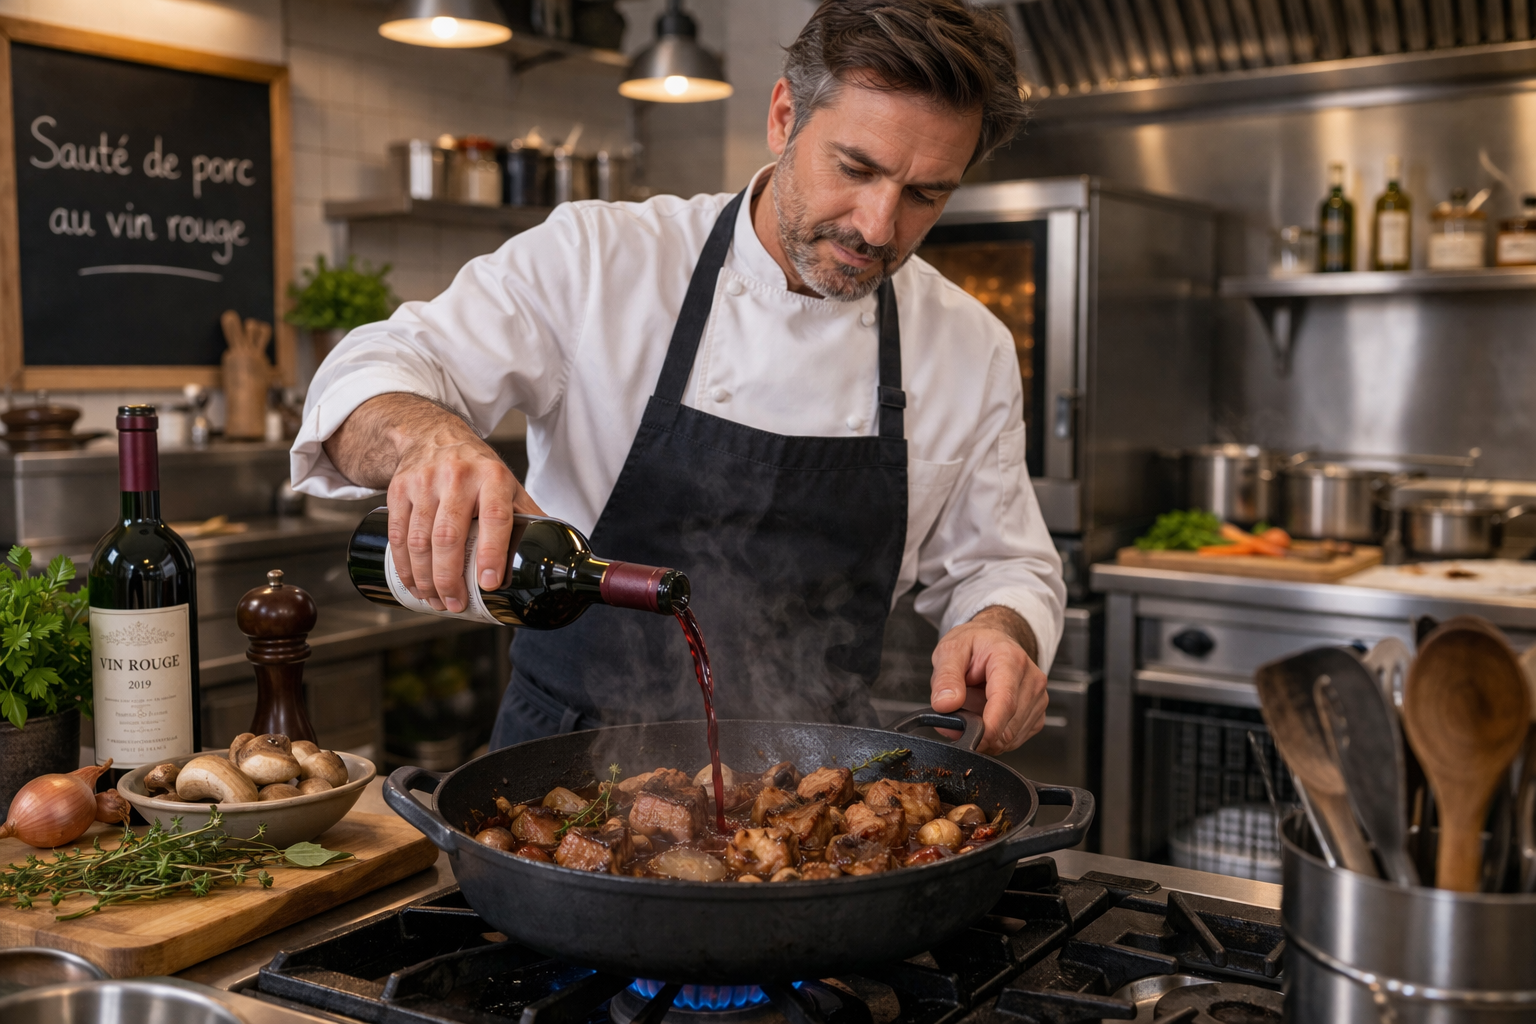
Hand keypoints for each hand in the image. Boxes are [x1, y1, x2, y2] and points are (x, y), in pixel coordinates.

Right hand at [322, 394, 544, 612]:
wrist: (432, 435)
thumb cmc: (477, 469)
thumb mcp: (508, 485)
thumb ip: (529, 517)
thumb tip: (554, 555)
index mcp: (492, 478)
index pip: (494, 519)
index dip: (492, 554)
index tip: (488, 584)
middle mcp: (457, 477)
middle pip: (449, 537)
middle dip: (449, 578)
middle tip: (455, 604)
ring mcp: (424, 482)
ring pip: (419, 540)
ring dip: (425, 578)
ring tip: (434, 600)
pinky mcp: (399, 489)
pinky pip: (398, 534)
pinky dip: (404, 566)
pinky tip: (413, 583)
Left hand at [928, 606, 1046, 754]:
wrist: (994, 641)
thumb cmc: (975, 645)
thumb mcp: (949, 651)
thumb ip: (945, 678)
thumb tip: (946, 705)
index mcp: (1010, 659)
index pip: (1005, 702)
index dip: (989, 729)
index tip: (972, 741)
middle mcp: (1031, 679)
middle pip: (1009, 725)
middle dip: (980, 732)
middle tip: (958, 717)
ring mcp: (1038, 698)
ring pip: (1012, 737)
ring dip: (988, 734)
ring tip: (974, 708)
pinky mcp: (1037, 714)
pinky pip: (1016, 739)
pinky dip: (997, 736)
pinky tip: (987, 716)